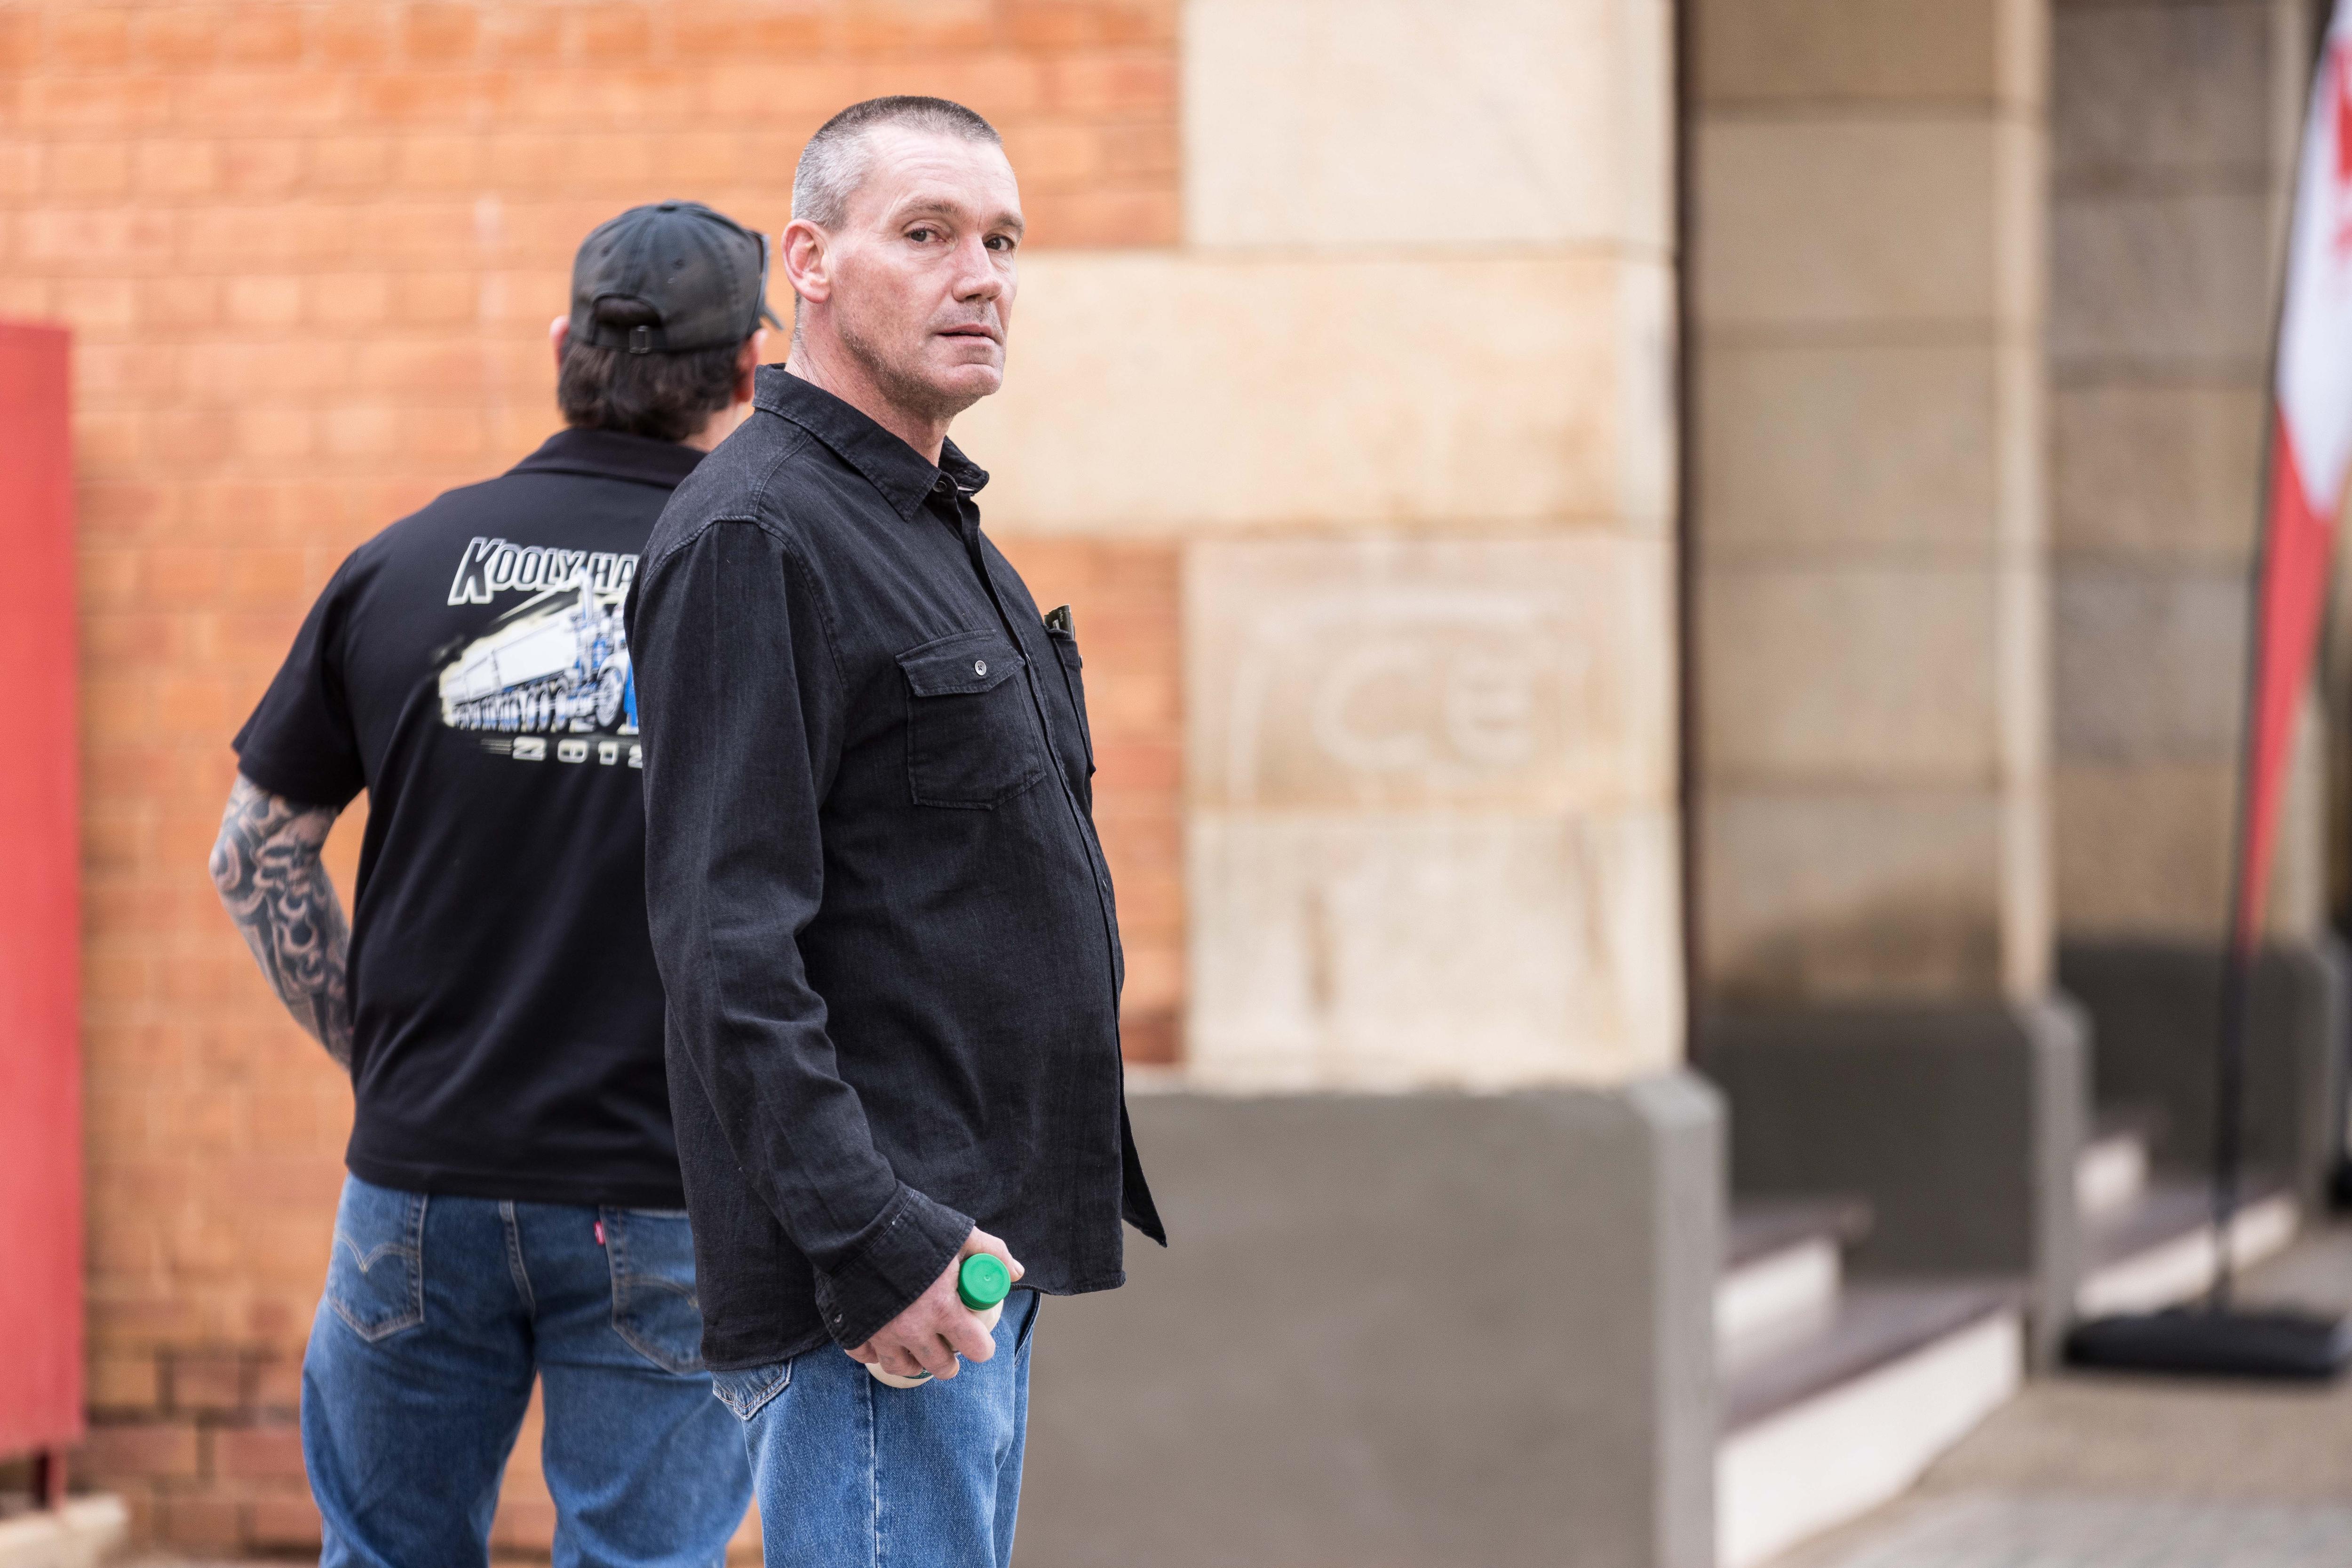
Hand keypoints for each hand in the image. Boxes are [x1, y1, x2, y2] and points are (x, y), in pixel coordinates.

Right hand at [846, 1228, 1023, 1381]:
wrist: (859, 1222)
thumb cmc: (914, 1227)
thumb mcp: (960, 1234)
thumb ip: (992, 1253)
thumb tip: (1015, 1271)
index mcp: (944, 1308)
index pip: (976, 1349)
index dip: (982, 1347)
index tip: (980, 1340)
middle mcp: (914, 1328)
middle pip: (940, 1367)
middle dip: (949, 1361)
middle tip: (949, 1348)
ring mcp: (882, 1333)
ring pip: (902, 1368)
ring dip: (914, 1362)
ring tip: (918, 1348)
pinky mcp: (855, 1329)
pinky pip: (866, 1356)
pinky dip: (875, 1351)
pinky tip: (883, 1338)